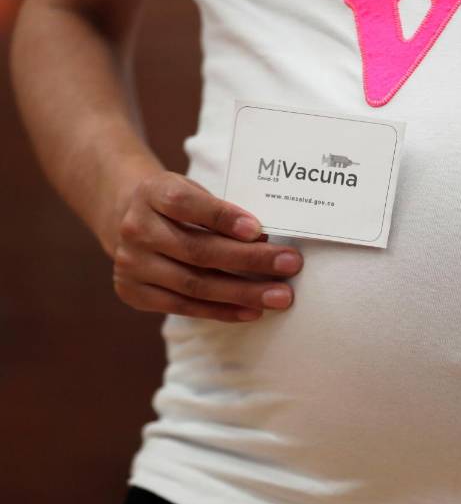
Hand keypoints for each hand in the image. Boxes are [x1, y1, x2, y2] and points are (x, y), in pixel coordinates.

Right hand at [110, 170, 303, 321]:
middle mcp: (136, 229)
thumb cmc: (178, 205)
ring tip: (280, 296)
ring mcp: (130, 263)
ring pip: (194, 283)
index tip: (258, 229)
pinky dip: (222, 310)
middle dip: (250, 260)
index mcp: (151, 193)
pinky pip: (184, 306)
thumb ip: (223, 212)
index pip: (185, 204)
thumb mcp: (194, 192)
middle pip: (198, 249)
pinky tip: (252, 311)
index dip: (222, 217)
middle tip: (290, 264)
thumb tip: (269, 238)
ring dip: (243, 292)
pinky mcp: (133, 292)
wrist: (127, 219)